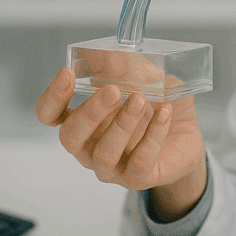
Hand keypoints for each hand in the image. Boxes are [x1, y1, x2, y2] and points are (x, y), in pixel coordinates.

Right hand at [36, 66, 205, 190]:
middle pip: (70, 136)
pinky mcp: (137, 179)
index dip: (52, 97)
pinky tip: (164, 114)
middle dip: (91, 111)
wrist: (185, 136)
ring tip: (141, 100)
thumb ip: (130, 68)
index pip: (49, 115)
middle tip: (114, 90)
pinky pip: (139, 163)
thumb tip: (117, 56)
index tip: (67, 73)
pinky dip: (153, 136)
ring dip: (122, 124)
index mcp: (82, 120)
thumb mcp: (146, 79)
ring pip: (104, 153)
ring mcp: (111, 167)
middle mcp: (88, 147)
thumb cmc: (156, 105)